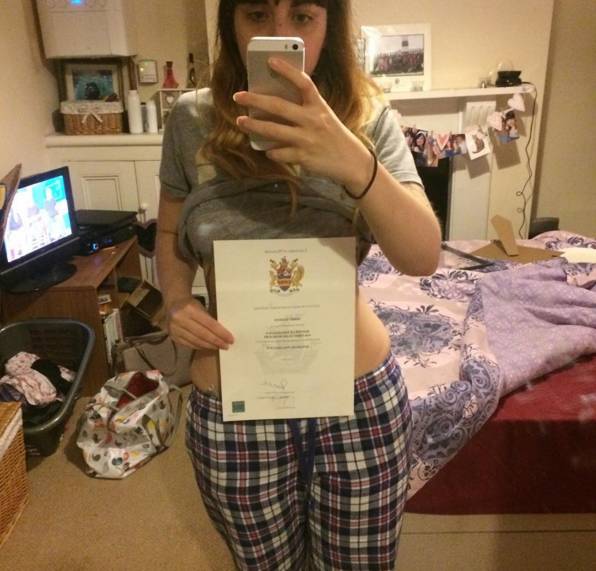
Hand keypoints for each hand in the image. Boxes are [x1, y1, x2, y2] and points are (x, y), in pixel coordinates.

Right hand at [166, 296, 233, 350]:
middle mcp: (180, 319)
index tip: (230, 339)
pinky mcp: (172, 336)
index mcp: (190, 309)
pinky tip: (207, 347)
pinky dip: (199, 346)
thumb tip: (223, 335)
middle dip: (216, 341)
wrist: (173, 303)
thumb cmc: (191, 305)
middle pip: (202, 334)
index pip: (209, 324)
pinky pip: (188, 344)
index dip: (221, 333)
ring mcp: (174, 329)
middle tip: (226, 346)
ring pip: (195, 341)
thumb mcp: (201, 308)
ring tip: (218, 347)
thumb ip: (209, 320)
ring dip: (209, 346)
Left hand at [233, 57, 370, 189]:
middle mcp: (312, 120)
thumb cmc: (333, 136)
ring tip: (240, 121)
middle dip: (255, 100)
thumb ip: (304, 109)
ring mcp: (307, 139)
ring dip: (254, 126)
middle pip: (278, 107)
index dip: (287, 70)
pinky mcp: (303, 157)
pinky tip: (267, 151)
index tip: (270, 61)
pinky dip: (270, 152)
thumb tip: (274, 105)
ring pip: (273, 131)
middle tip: (238, 96)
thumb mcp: (324, 117)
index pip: (303, 83)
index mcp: (318, 106)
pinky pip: (279, 153)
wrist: (351, 161)